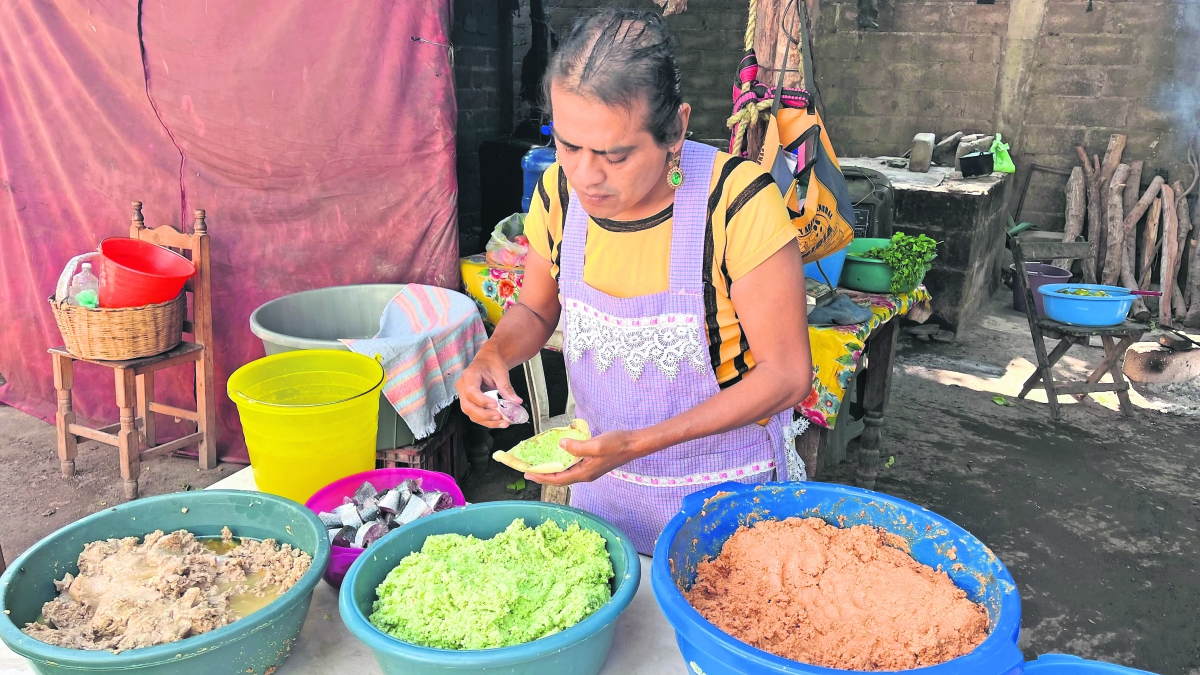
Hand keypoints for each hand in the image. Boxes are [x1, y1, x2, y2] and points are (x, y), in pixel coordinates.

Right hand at [456, 349, 521, 428]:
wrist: (487, 361)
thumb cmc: (491, 363)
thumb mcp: (500, 372)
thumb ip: (506, 387)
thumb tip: (516, 401)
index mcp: (469, 376)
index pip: (471, 392)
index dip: (482, 401)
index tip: (495, 405)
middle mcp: (463, 387)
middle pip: (469, 406)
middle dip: (485, 415)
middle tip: (500, 417)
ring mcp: (464, 396)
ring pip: (471, 414)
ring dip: (487, 421)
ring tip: (503, 422)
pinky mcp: (469, 403)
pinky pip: (475, 415)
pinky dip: (487, 420)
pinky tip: (499, 422)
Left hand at [525, 430, 643, 485]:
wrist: (633, 444)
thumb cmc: (617, 444)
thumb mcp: (596, 444)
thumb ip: (577, 447)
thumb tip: (561, 445)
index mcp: (584, 473)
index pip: (558, 479)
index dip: (542, 477)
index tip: (528, 473)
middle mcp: (585, 474)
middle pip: (560, 479)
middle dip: (543, 476)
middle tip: (528, 471)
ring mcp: (589, 470)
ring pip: (565, 473)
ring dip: (552, 470)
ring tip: (539, 465)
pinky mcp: (592, 464)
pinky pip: (572, 466)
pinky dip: (562, 464)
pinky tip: (557, 456)